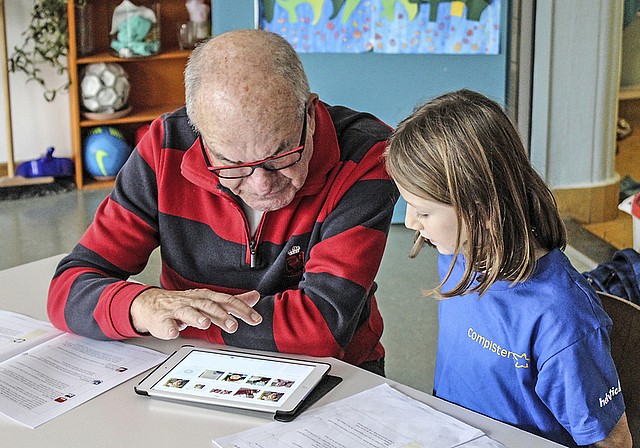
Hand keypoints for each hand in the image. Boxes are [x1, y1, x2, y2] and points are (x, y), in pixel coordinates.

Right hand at [130, 288, 261, 339]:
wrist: (153, 304)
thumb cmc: (186, 303)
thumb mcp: (211, 300)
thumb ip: (232, 301)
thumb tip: (255, 296)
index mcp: (207, 298)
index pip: (228, 301)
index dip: (242, 310)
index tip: (255, 319)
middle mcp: (194, 302)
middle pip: (210, 307)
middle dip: (222, 316)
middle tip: (233, 325)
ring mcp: (178, 310)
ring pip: (188, 312)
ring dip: (197, 318)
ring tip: (205, 324)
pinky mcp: (162, 320)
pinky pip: (166, 323)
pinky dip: (170, 328)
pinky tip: (175, 332)